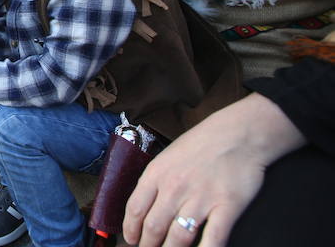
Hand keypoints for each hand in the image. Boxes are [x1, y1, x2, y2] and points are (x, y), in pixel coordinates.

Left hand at [123, 93, 305, 246]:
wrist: (239, 133)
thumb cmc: (202, 144)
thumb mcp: (168, 156)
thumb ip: (156, 180)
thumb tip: (145, 206)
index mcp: (157, 173)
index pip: (135, 209)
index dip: (131, 230)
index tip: (132, 239)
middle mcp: (175, 187)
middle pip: (154, 228)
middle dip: (148, 246)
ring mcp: (200, 198)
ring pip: (178, 238)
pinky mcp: (226, 207)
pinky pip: (212, 239)